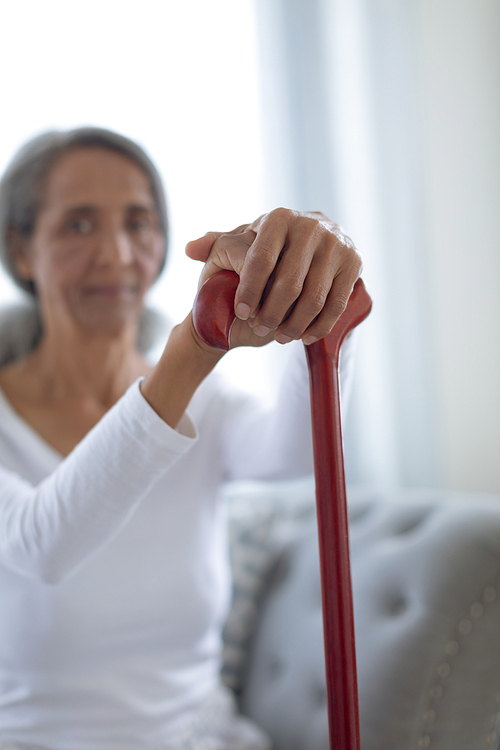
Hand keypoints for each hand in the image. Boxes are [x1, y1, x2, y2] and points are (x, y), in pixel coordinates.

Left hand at [185, 208, 361, 346]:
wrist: (318, 237)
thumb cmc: (272, 244)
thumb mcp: (244, 238)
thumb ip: (216, 244)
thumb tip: (190, 250)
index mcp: (278, 218)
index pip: (261, 259)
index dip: (250, 290)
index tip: (242, 312)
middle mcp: (310, 226)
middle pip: (289, 284)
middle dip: (272, 313)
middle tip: (260, 329)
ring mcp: (336, 245)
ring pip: (314, 298)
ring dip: (295, 324)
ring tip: (279, 336)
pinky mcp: (355, 263)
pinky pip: (336, 304)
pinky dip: (319, 325)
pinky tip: (303, 336)